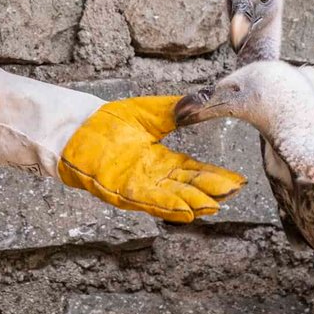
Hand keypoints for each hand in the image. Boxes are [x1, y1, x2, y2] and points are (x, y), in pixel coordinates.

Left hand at [57, 96, 246, 222]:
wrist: (76, 126)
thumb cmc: (108, 121)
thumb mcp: (149, 113)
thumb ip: (173, 111)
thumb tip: (198, 103)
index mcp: (162, 160)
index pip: (194, 171)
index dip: (215, 177)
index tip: (237, 181)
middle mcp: (154, 177)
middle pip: (188, 187)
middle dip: (210, 192)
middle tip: (232, 195)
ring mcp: (139, 186)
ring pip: (172, 198)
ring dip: (193, 203)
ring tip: (214, 206)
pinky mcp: (121, 191)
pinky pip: (148, 201)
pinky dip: (168, 206)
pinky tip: (186, 210)